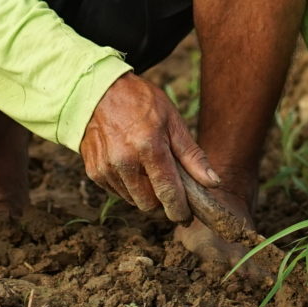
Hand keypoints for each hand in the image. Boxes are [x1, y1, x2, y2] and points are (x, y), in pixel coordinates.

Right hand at [78, 73, 245, 238]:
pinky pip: (117, 192)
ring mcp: (105, 168)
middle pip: (149, 204)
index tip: (186, 216)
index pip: (168, 192)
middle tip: (167, 184)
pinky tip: (129, 165)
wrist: (100, 90)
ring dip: (143, 192)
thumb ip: (192, 156)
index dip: (179, 210)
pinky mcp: (93, 171)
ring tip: (146, 168)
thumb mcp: (173, 122)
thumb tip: (213, 182)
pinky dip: (127, 185)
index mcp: (148, 147)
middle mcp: (124, 161)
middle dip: (161, 200)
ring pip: (132, 200)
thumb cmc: (142, 103)